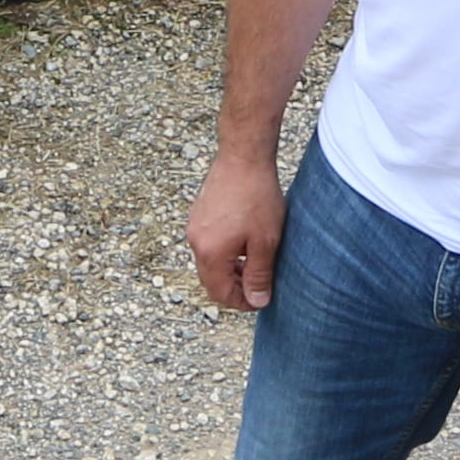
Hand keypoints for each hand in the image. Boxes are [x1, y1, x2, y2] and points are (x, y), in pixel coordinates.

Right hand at [187, 143, 288, 311]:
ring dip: (229, 270)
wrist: (243, 157)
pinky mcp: (198, 214)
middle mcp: (196, 242)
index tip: (260, 299)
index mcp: (210, 253)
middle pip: (211, 280)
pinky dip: (224, 253)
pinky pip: (208, 244)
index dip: (241, 303)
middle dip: (234, 288)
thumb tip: (256, 301)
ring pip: (209, 262)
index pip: (220, 293)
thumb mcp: (265, 242)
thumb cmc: (257, 196)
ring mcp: (194, 227)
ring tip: (254, 263)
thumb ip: (259, 275)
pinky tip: (244, 243)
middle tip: (259, 286)